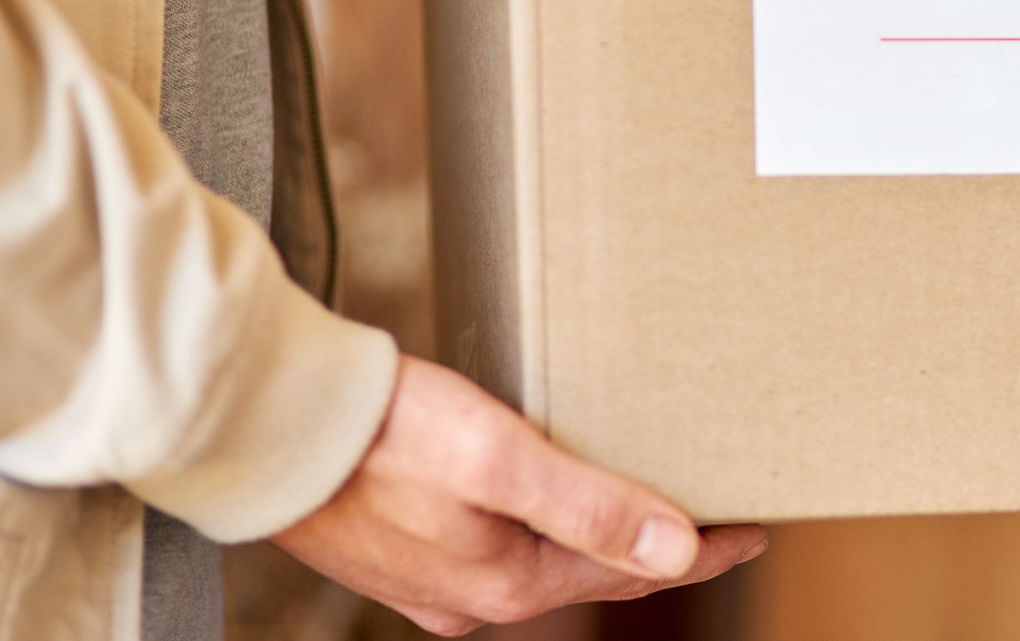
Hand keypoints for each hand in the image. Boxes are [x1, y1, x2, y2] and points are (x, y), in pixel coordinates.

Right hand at [273, 356, 763, 635]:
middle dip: (658, 546)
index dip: (703, 551)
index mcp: (505, 583)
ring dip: (602, 535)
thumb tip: (678, 552)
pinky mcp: (404, 546)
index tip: (757, 532)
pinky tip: (548, 499)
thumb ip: (592, 507)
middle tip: (715, 514)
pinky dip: (545, 525)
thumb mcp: (501, 460)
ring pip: (546, 559)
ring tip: (646, 502)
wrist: (263, 423)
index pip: (636, 573)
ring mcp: (434, 577)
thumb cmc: (380, 433)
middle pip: (594, 570)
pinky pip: (501, 544)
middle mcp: (473, 596)